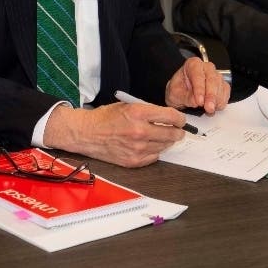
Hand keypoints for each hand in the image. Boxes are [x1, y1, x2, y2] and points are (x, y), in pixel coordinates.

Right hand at [42, 102, 186, 167]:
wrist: (86, 134)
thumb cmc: (106, 117)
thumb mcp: (128, 106)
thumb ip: (148, 111)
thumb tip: (168, 118)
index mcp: (139, 113)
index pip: (171, 116)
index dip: (180, 118)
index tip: (181, 120)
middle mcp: (140, 131)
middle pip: (172, 134)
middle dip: (178, 132)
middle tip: (178, 130)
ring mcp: (137, 148)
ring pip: (164, 146)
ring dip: (166, 142)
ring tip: (162, 137)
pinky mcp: (133, 161)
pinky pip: (154, 157)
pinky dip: (155, 151)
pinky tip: (149, 145)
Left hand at [165, 56, 229, 114]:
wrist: (182, 94)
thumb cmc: (178, 90)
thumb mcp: (175, 94)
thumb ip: (185, 97)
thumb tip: (196, 101)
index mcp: (192, 65)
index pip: (198, 75)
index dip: (199, 89)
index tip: (199, 101)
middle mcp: (206, 68)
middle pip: (212, 79)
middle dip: (211, 96)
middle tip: (208, 108)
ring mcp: (216, 75)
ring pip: (220, 86)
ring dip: (217, 100)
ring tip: (209, 110)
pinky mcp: (222, 85)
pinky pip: (225, 92)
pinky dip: (221, 101)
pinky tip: (214, 107)